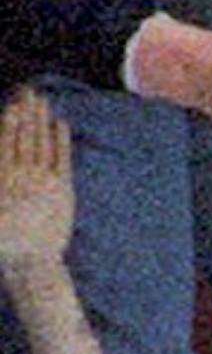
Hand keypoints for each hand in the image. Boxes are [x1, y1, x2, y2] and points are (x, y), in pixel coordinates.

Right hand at [0, 90, 73, 279]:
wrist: (31, 263)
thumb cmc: (3, 241)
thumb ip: (0, 176)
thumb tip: (2, 160)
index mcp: (2, 176)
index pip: (7, 140)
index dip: (12, 119)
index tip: (15, 102)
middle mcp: (23, 173)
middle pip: (25, 135)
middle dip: (27, 112)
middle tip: (30, 91)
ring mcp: (44, 181)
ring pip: (43, 142)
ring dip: (42, 120)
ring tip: (43, 101)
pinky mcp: (63, 190)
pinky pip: (62, 159)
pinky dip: (61, 140)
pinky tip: (61, 123)